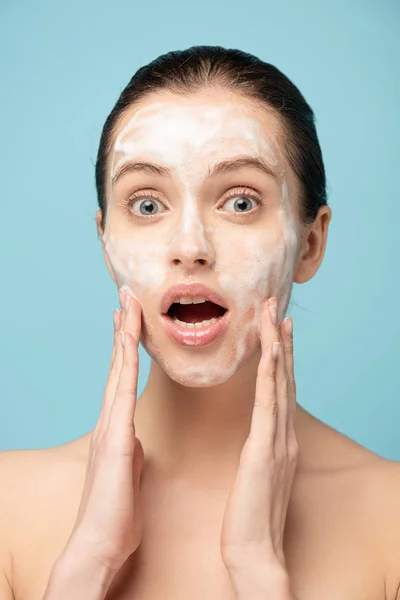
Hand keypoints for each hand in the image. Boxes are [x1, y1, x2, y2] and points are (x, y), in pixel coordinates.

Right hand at [65, 289, 144, 573]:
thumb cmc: (116, 513)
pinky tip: (128, 340)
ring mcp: (110, 426)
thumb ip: (131, 452)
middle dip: (124, 330)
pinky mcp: (115, 437)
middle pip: (118, 365)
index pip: (123, 379)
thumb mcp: (130, 473)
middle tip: (127, 298)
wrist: (100, 544)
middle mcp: (110, 420)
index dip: (128, 348)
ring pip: (117, 370)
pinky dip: (124, 362)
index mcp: (117, 428)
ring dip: (123, 336)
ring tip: (127, 304)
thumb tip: (135, 441)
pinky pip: (122, 390)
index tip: (132, 321)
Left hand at [220, 296, 297, 575]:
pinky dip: (271, 371)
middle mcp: (284, 434)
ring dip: (277, 346)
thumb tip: (256, 437)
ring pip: (279, 382)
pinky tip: (270, 349)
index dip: (278, 357)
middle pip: (284, 378)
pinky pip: (268, 400)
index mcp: (278, 439)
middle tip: (276, 310)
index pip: (278, 389)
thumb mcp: (255, 474)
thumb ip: (259, 450)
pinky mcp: (266, 447)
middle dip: (281, 341)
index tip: (274, 330)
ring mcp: (278, 439)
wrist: (253, 550)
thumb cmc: (249, 515)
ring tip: (273, 316)